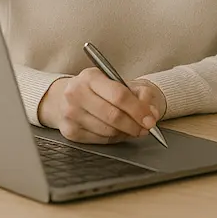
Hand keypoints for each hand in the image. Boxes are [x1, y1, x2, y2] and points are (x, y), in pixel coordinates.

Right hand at [38, 68, 165, 143]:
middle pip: (113, 115)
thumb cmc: (97, 89)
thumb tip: (151, 113)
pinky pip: (100, 140)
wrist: (65, 97)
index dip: (138, 110)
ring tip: (134, 129)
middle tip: (146, 128)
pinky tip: (119, 132)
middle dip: (134, 125)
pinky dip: (114, 138)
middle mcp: (76, 94)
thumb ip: (140, 93)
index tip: (150, 119)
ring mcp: (70, 114)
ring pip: (107, 130)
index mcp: (90, 77)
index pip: (119, 95)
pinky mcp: (69, 132)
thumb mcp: (117, 81)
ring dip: (125, 132)